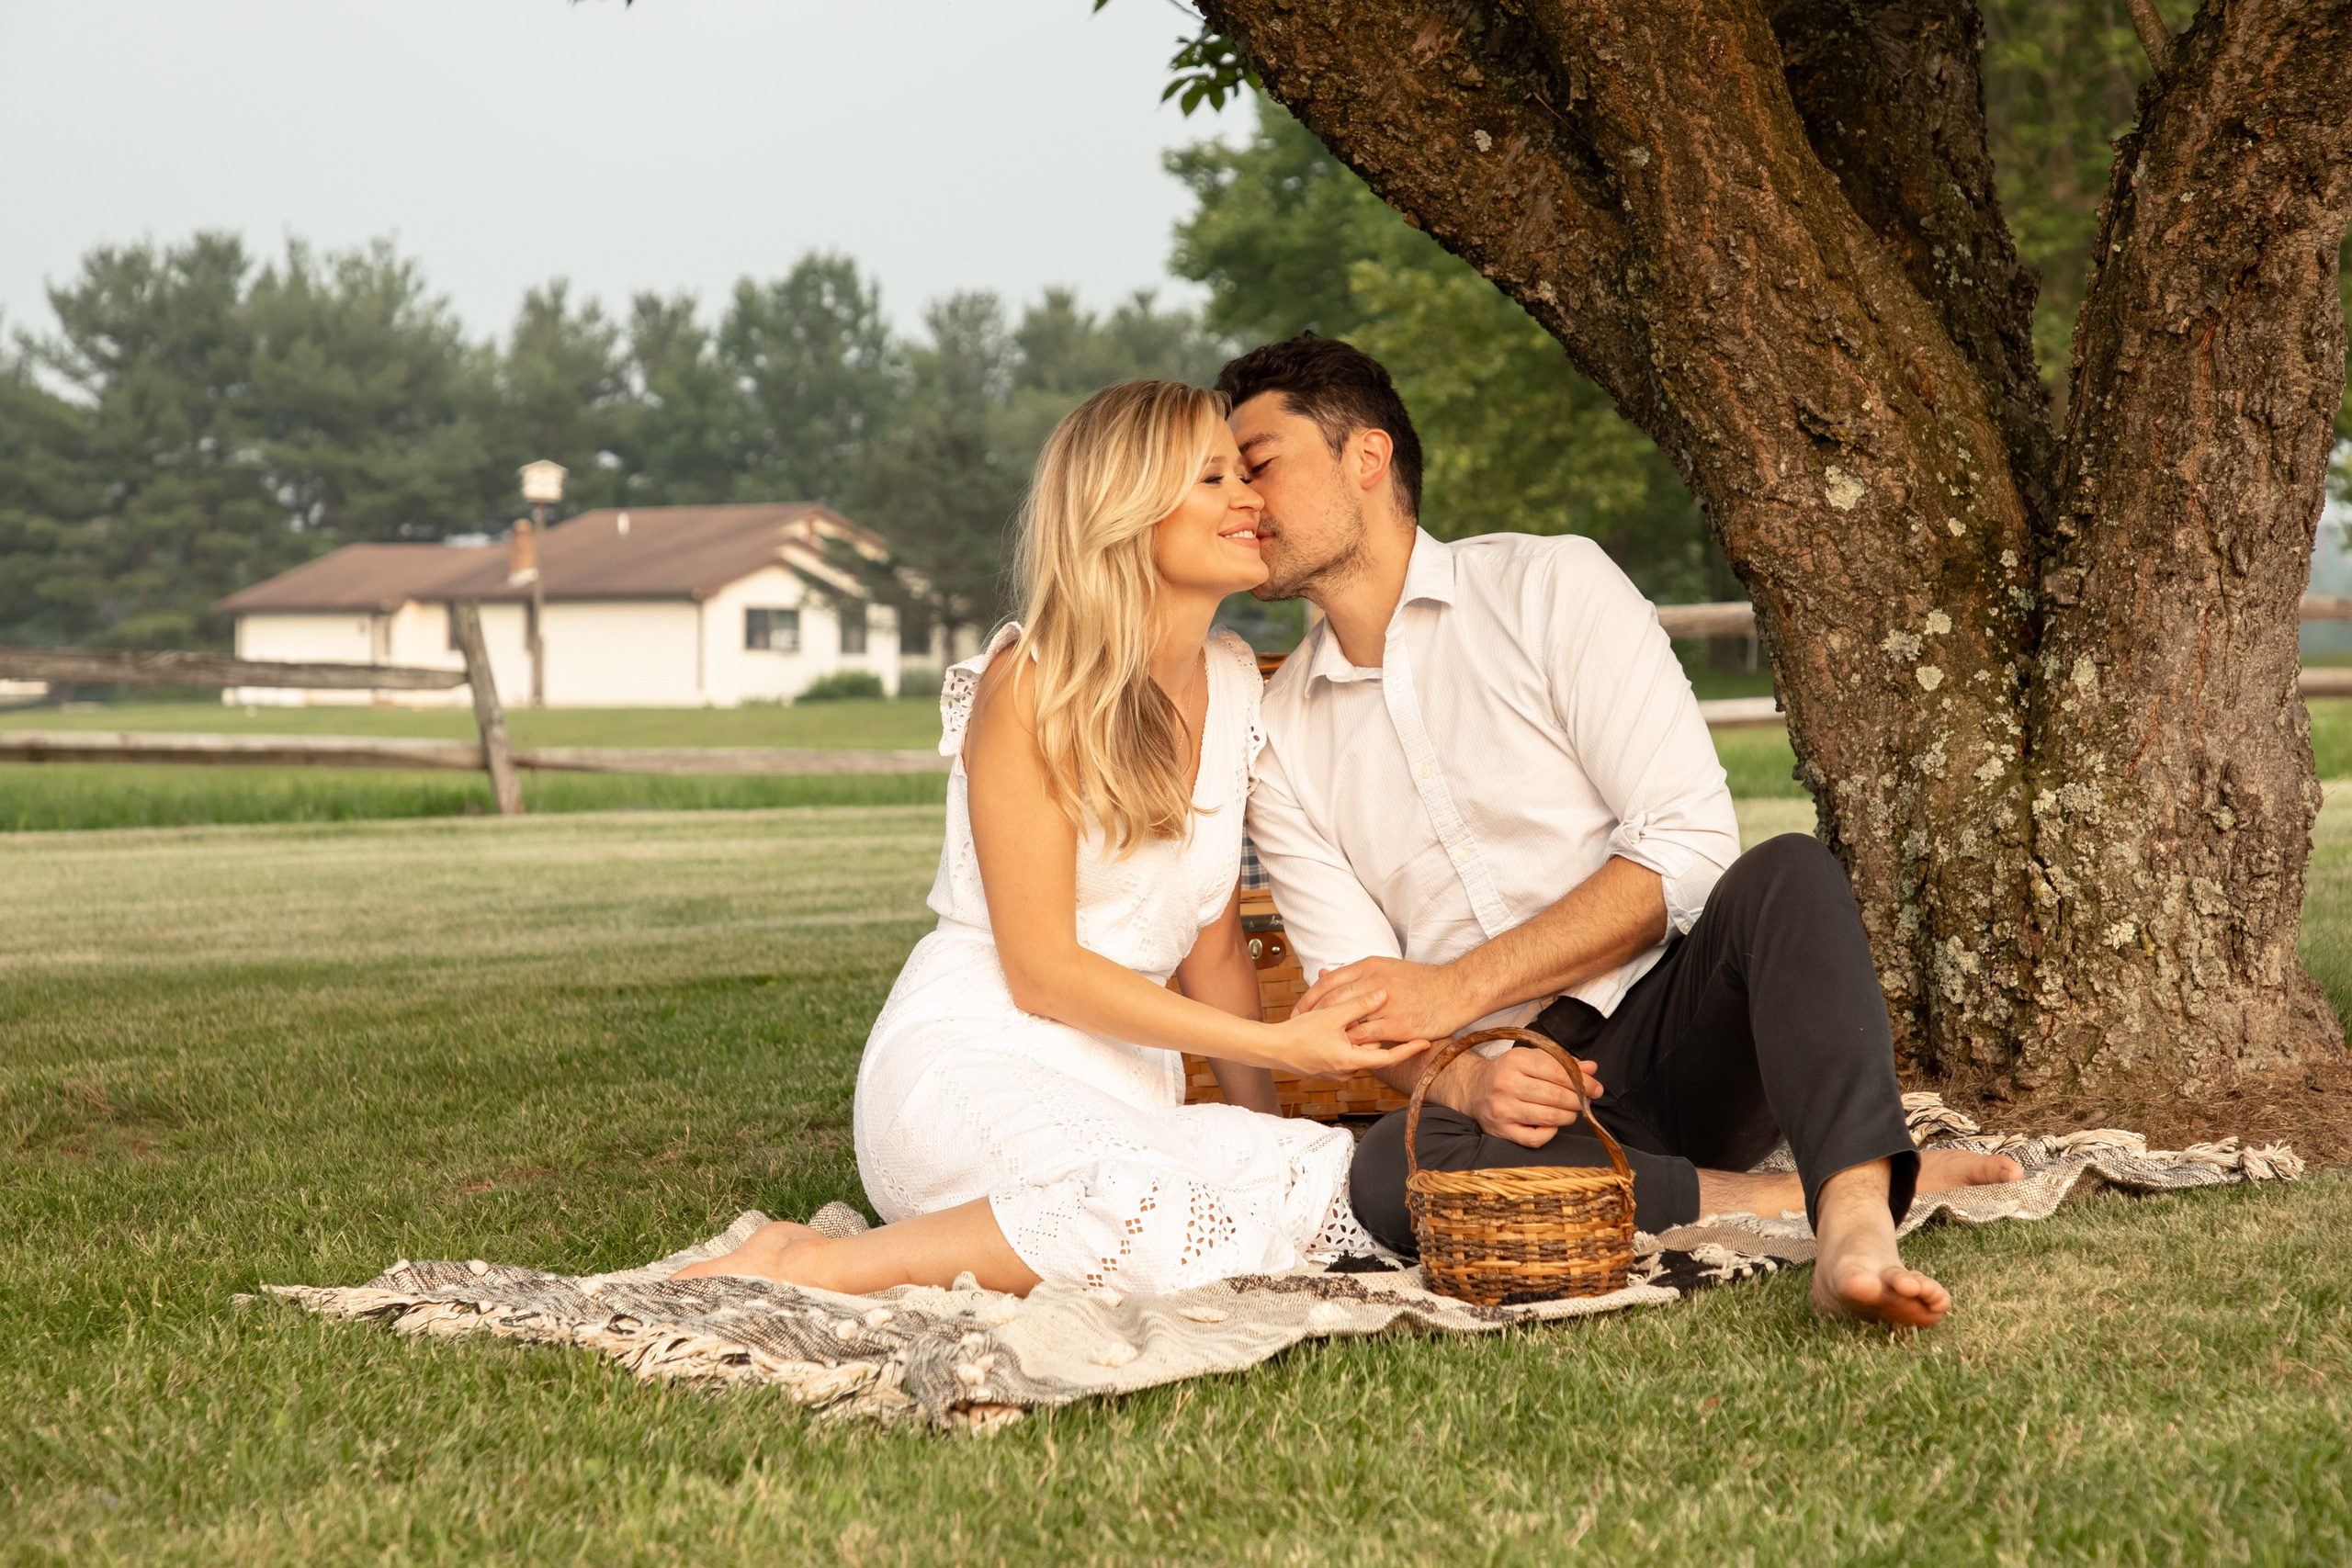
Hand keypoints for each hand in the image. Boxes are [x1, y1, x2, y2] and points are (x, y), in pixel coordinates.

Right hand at [1262, 993, 1427, 1081]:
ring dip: (1359, 1034)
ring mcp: (1337, 1071)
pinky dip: (1346, 1038)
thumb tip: (1382, 994)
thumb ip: (1358, 1004)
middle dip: (1376, 1033)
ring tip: (1359, 1018)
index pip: (1388, 1056)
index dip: (1409, 1048)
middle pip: (1371, 1049)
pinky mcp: (1328, 1067)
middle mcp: (1347, 1070)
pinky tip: (1338, 1024)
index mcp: (1351, 1060)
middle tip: (1390, 1016)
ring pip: (1357, 1049)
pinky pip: (1345, 1051)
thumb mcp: (1330, 1015)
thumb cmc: (1298, 1033)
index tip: (1427, 1041)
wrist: (1271, 1049)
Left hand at [1296, 957, 1479, 1044]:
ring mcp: (1386, 1003)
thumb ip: (1358, 973)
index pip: (1328, 981)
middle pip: (1332, 1000)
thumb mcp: (1388, 968)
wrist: (1457, 989)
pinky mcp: (1397, 1024)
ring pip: (1348, 1021)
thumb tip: (1325, 972)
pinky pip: (1367, 1037)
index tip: (1300, 1011)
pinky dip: (1355, 1045)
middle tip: (1302, 1030)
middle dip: (1314, 1017)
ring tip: (1322, 1044)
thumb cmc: (1424, 981)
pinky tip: (1349, 1052)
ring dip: (1334, 1034)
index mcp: (1370, 966)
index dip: (1310, 998)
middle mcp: (1374, 982)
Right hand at [1433, 1047, 1606, 1148]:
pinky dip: (1550, 1133)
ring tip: (1571, 1111)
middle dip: (1578, 1100)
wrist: (1472, 1089)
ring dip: (1568, 1116)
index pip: (1558, 1072)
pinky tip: (1552, 1125)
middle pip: (1555, 1096)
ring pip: (1549, 1117)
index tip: (1596, 1088)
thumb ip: (1562, 1062)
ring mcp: (1503, 1109)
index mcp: (1516, 1061)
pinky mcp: (1501, 1130)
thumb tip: (1592, 1068)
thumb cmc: (1507, 1072)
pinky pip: (1534, 1138)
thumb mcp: (1531, 1059)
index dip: (1583, 1082)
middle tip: (1585, 1101)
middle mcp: (1506, 1084)